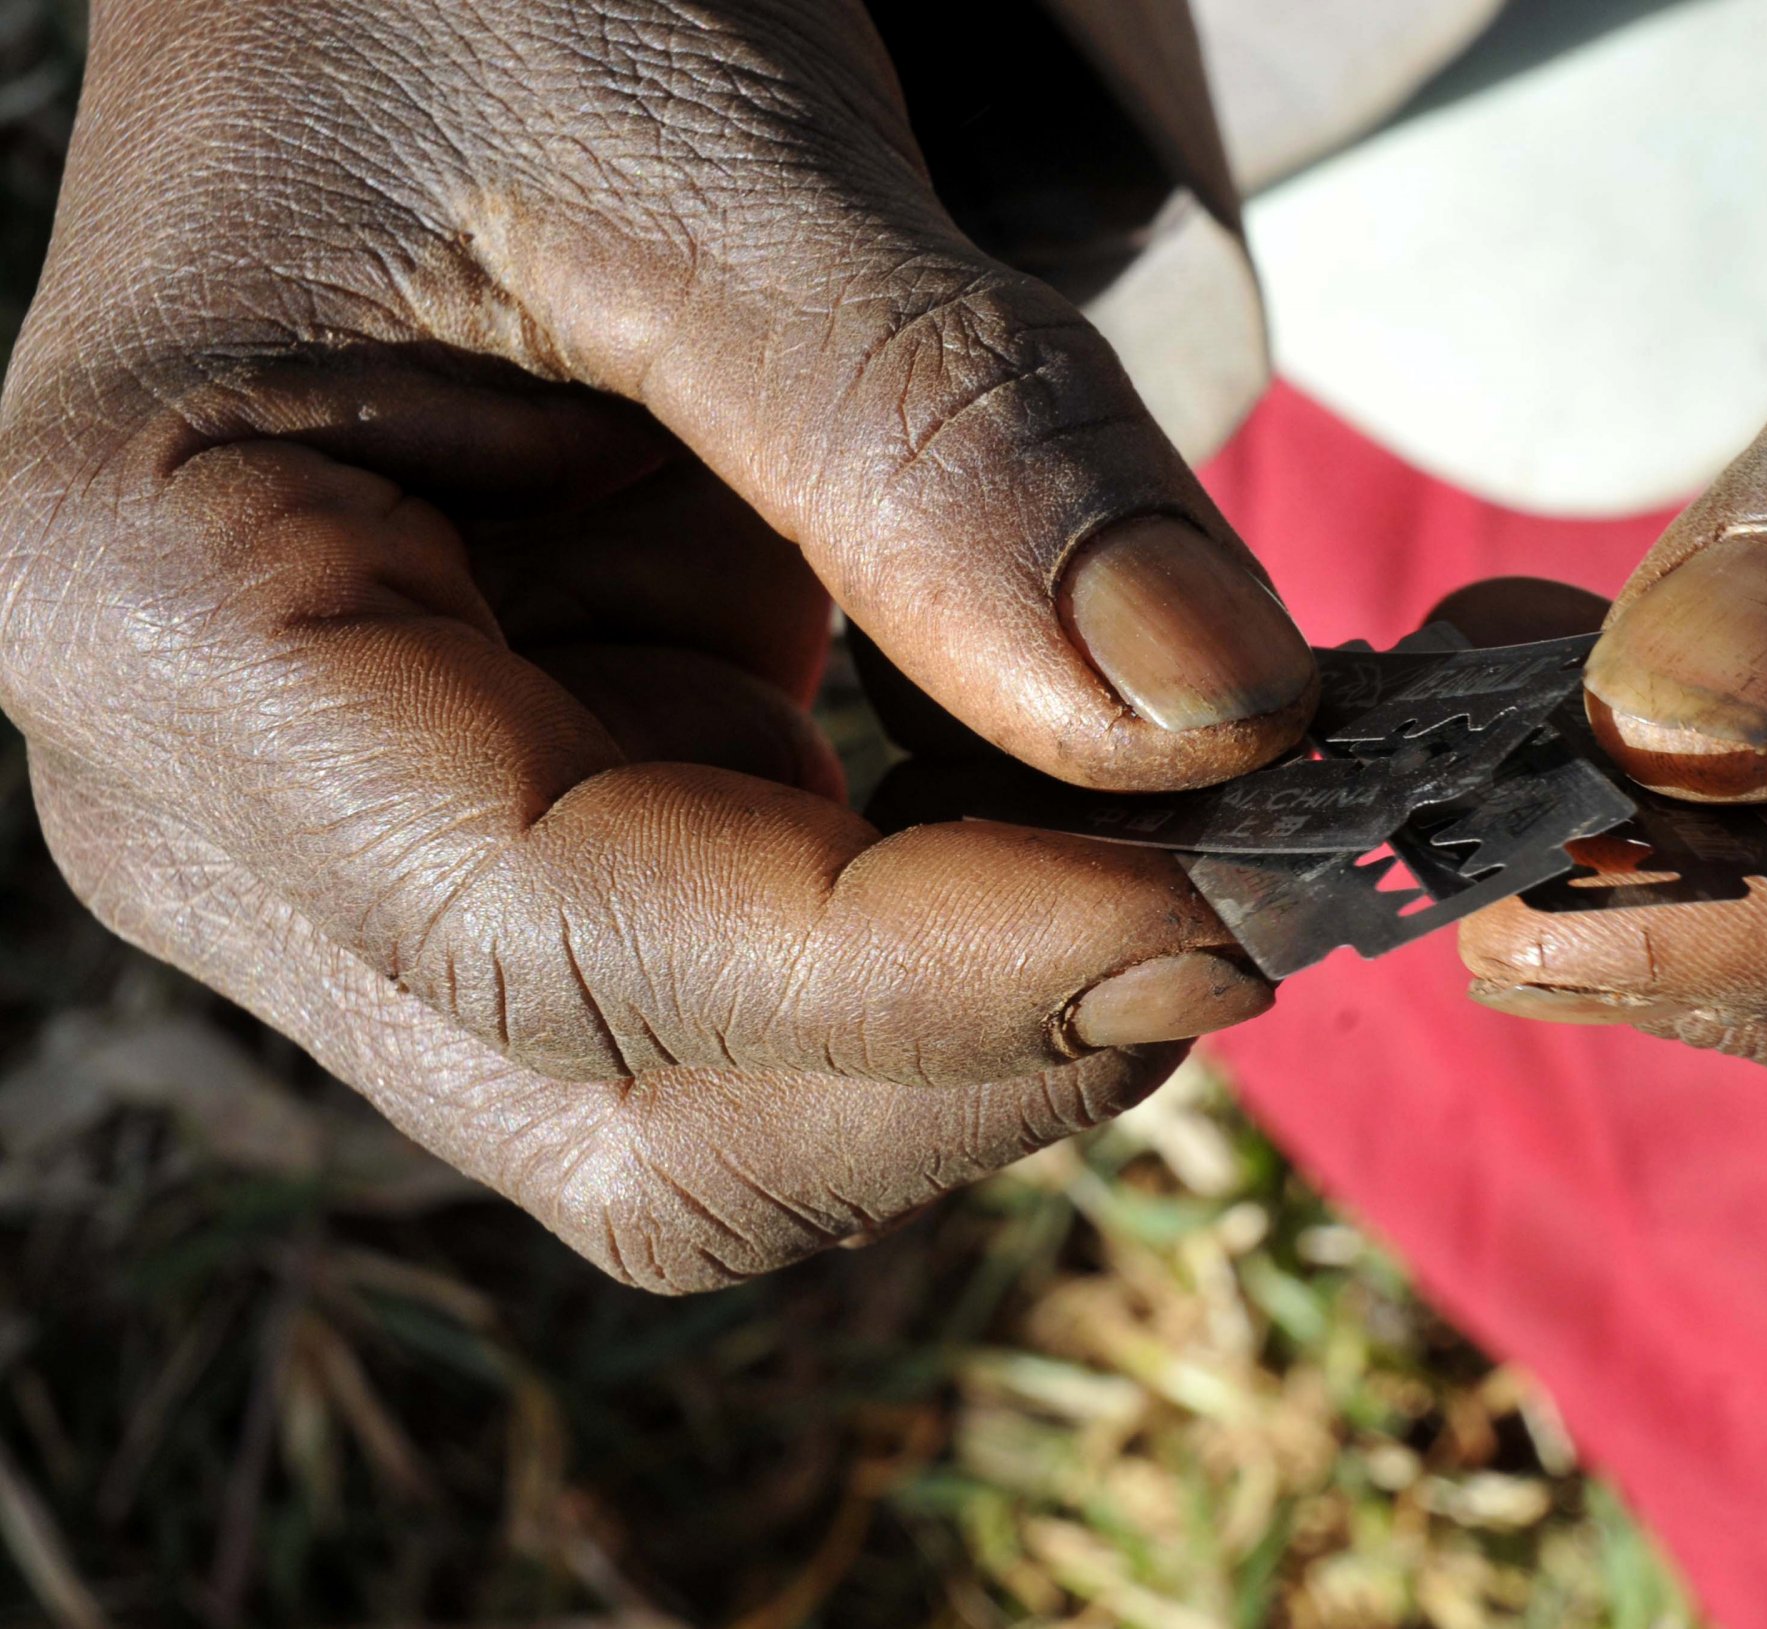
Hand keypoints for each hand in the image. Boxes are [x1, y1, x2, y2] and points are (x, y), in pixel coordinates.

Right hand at [0, 0, 1314, 1287]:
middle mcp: (231, 818)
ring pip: (727, 1117)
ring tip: (1185, 829)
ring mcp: (381, 862)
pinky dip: (965, 952)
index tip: (1217, 912)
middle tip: (1247, 884)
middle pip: (645, 1127)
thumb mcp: (702, 143)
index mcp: (168, 624)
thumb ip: (944, 439)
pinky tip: (1088, 809)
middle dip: (972, 1050)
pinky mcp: (537, 839)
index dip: (926, 978)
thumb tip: (1210, 717)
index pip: (568, 943)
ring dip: (991, 1027)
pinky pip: (773, 1007)